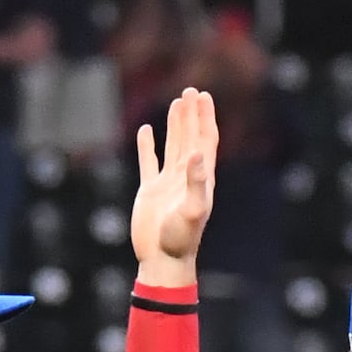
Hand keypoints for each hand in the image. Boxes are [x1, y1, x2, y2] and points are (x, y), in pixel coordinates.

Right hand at [130, 86, 217, 281]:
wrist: (162, 260)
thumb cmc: (181, 240)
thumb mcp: (192, 210)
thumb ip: (196, 182)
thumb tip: (198, 154)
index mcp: (201, 178)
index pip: (205, 140)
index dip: (205, 118)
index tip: (204, 96)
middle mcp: (186, 177)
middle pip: (191, 138)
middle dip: (191, 114)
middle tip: (191, 91)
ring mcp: (168, 183)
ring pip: (173, 146)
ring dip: (175, 125)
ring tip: (176, 103)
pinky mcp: (150, 191)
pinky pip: (148, 162)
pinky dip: (148, 146)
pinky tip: (146, 131)